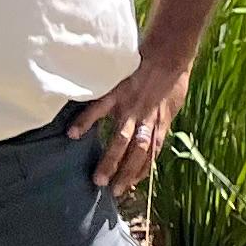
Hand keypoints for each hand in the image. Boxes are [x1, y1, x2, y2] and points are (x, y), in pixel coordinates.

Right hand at [65, 55, 194, 192]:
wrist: (171, 54)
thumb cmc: (172, 80)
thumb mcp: (172, 106)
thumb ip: (161, 123)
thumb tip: (153, 139)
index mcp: (159, 125)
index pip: (150, 155)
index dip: (140, 172)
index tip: (128, 187)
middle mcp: (146, 120)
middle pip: (136, 153)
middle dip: (124, 174)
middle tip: (111, 192)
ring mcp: (131, 107)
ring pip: (121, 140)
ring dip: (110, 161)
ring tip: (97, 179)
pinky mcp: (118, 91)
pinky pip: (99, 108)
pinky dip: (85, 121)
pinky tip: (72, 134)